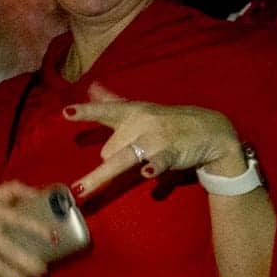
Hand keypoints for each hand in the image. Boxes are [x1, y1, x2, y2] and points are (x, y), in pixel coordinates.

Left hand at [65, 83, 243, 199]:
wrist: (211, 129)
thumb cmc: (169, 120)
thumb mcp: (141, 108)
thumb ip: (113, 102)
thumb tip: (92, 87)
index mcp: (132, 112)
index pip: (105, 110)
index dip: (86, 112)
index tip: (65, 113)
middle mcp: (140, 124)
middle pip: (109, 150)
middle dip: (108, 162)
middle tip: (124, 162)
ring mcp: (155, 139)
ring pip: (123, 158)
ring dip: (101, 175)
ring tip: (80, 189)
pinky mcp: (172, 153)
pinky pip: (159, 161)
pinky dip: (154, 168)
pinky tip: (146, 173)